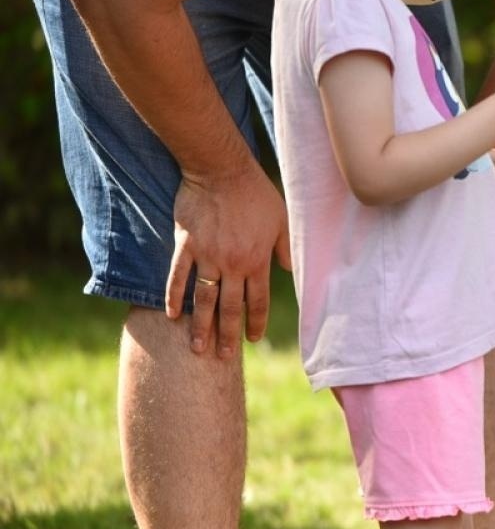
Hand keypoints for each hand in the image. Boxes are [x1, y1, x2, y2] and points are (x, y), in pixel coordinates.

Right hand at [165, 164, 291, 357]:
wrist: (221, 171)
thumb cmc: (256, 194)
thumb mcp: (282, 220)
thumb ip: (285, 248)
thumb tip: (289, 271)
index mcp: (257, 261)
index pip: (257, 301)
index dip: (255, 323)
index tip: (252, 340)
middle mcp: (232, 264)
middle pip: (229, 308)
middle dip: (227, 335)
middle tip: (222, 357)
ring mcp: (207, 256)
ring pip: (203, 300)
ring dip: (200, 326)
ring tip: (197, 349)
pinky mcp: (185, 245)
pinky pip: (177, 277)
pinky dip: (173, 297)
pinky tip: (172, 316)